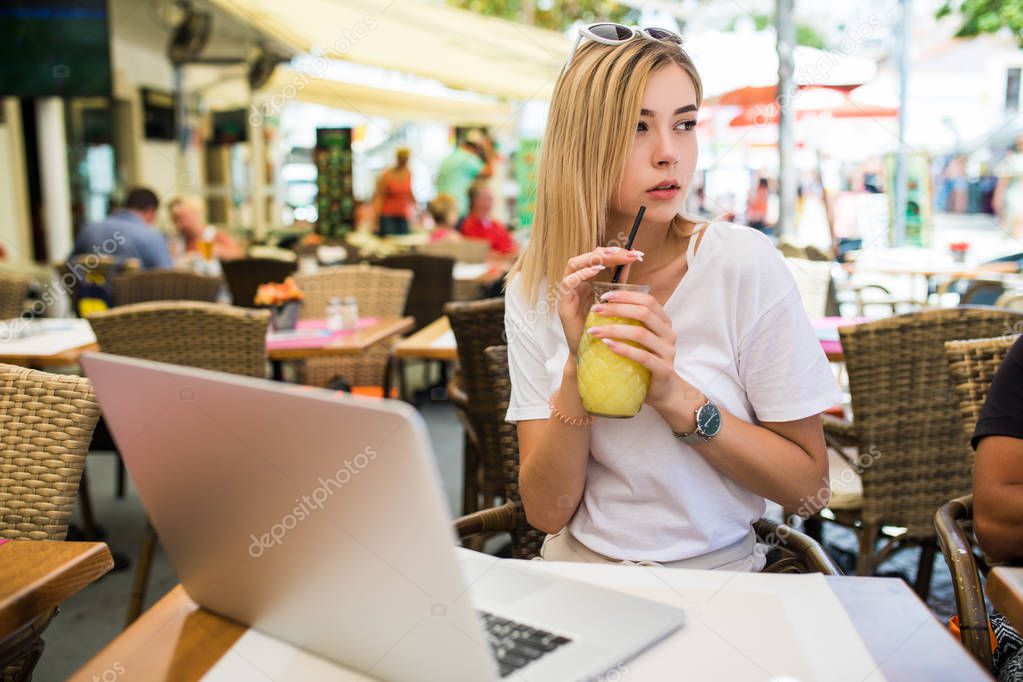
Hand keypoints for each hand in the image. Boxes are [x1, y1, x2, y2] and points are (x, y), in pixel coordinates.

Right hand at [556, 247, 642, 355]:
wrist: (594, 354)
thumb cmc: (604, 328)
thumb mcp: (615, 300)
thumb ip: (620, 281)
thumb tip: (632, 260)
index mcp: (588, 282)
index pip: (597, 258)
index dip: (614, 252)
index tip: (634, 253)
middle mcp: (576, 284)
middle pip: (585, 258)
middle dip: (605, 252)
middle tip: (623, 252)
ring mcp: (568, 293)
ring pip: (573, 265)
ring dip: (591, 259)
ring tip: (609, 257)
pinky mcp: (563, 305)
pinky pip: (567, 283)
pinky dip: (580, 274)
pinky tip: (595, 271)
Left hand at [583, 288, 699, 418]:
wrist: (662, 391)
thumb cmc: (645, 362)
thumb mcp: (639, 339)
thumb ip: (630, 323)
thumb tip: (602, 306)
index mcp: (664, 322)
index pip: (648, 301)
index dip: (627, 296)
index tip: (604, 296)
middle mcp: (669, 334)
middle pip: (644, 313)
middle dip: (617, 309)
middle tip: (596, 310)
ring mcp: (668, 352)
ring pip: (641, 334)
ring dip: (615, 329)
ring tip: (594, 330)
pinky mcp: (664, 369)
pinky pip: (643, 357)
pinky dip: (624, 349)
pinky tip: (608, 345)